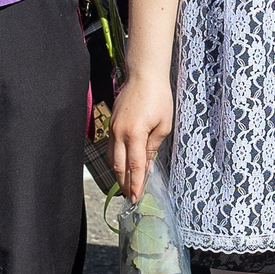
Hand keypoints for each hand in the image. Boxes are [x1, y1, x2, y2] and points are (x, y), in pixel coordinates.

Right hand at [111, 68, 173, 200]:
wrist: (143, 75)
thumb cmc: (158, 98)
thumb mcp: (163, 124)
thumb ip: (153, 147)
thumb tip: (147, 166)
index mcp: (135, 134)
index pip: (134, 166)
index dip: (136, 184)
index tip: (136, 198)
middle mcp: (119, 133)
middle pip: (118, 166)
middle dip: (124, 183)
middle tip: (130, 197)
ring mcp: (113, 128)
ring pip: (112, 158)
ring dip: (118, 174)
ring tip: (126, 186)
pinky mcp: (111, 124)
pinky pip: (111, 147)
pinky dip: (116, 160)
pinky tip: (122, 166)